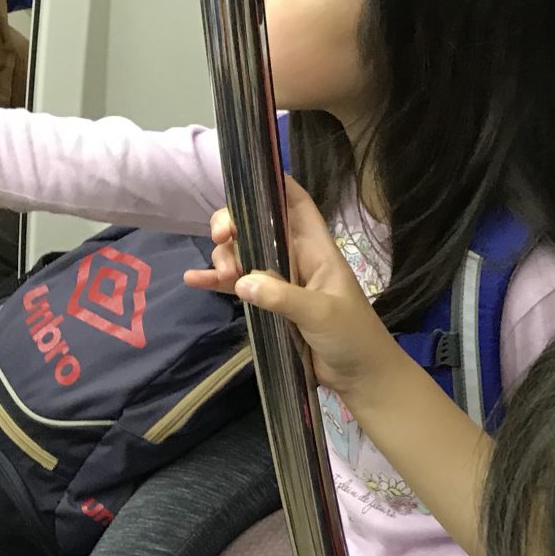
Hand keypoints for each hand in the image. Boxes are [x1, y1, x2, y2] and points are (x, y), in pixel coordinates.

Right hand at [183, 175, 396, 394]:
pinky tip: (193, 280)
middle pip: (258, 226)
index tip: (244, 177)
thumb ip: (283, 296)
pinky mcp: (271, 306)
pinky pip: (238, 286)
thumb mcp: (321, 314)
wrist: (361, 377)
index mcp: (317, 250)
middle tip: (220, 239)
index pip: (297, 204)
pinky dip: (217, 282)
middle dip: (234, 225)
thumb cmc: (353, 337)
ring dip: (225, 256)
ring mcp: (282, 282)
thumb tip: (242, 280)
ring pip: (244, 254)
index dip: (275, 184)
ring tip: (219, 274)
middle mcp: (297, 259)